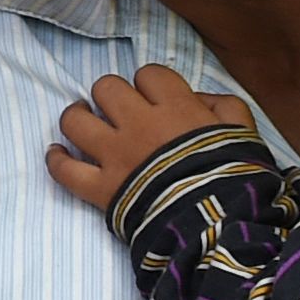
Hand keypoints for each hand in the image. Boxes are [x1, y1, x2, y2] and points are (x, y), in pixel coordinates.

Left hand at [47, 65, 252, 212]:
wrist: (220, 224)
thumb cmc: (235, 177)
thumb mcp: (243, 133)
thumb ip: (224, 106)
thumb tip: (200, 98)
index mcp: (175, 108)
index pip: (149, 74)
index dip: (150, 84)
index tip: (154, 98)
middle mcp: (138, 125)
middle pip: (106, 87)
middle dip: (113, 95)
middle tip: (120, 110)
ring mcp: (114, 156)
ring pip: (75, 120)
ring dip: (77, 116)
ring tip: (84, 118)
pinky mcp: (101, 188)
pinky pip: (64, 170)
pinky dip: (56, 160)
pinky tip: (56, 153)